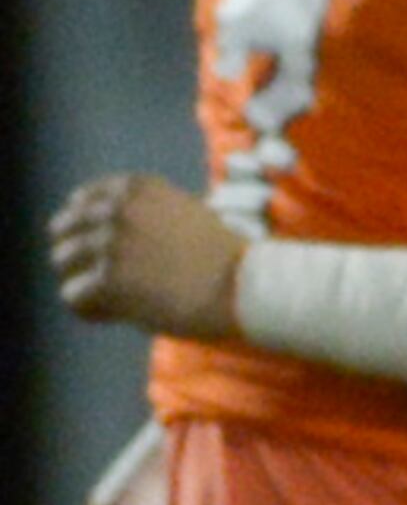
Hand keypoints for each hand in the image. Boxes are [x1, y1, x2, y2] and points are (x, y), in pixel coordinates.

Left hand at [48, 176, 246, 341]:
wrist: (245, 287)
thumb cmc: (229, 261)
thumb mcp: (188, 213)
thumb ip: (151, 214)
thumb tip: (122, 236)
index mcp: (134, 188)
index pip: (82, 201)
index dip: (88, 230)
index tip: (104, 253)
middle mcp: (115, 209)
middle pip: (64, 230)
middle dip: (79, 255)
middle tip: (101, 280)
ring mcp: (108, 243)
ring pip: (63, 262)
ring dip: (84, 282)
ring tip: (109, 301)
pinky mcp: (108, 280)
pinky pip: (74, 297)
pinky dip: (90, 310)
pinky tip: (112, 316)